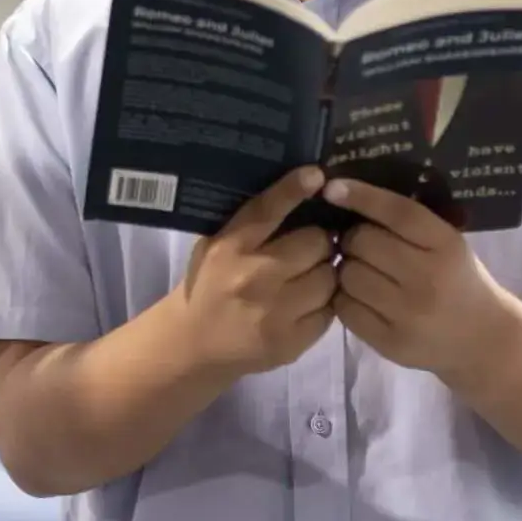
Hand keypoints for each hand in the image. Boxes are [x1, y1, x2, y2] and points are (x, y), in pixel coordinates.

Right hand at [174, 166, 338, 378]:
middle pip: (315, 243)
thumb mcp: (217, 247)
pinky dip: (324, 304)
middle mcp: (253, 276)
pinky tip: (307, 304)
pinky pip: (330, 311)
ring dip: (325, 273)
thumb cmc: (208, 286)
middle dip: (318, 242)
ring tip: (310, 276)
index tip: (316, 174)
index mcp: (230, 247)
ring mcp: (275, 312)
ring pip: (329, 277)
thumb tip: (301, 192)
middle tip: (310, 248)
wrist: (192, 346)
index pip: (268, 210)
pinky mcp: (292, 341)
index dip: (294, 189)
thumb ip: (251, 226)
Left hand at [327, 179, 510, 383]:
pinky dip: (346, 298)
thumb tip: (351, 194)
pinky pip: (345, 308)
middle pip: (363, 242)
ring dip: (348, 268)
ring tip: (364, 272)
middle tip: (361, 245)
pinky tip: (362, 297)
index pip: (397, 212)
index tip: (332, 188)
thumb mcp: (448, 243)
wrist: (482, 338)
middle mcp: (428, 279)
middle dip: (354, 238)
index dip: (361, 196)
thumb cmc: (458, 279)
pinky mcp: (390, 342)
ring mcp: (408, 314)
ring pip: (349, 275)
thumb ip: (410, 223)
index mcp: (446, 245)